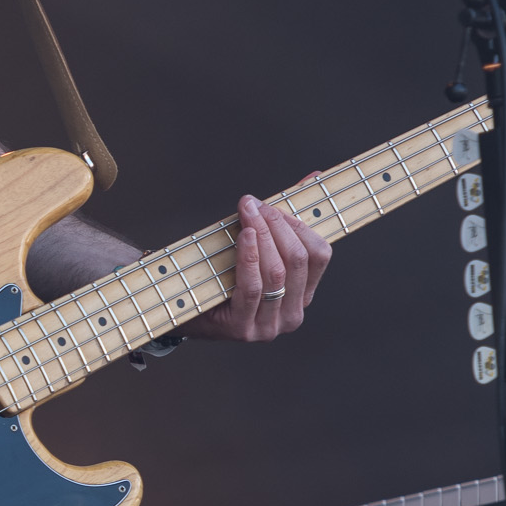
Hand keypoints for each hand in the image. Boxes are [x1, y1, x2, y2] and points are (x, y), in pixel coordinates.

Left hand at [186, 193, 330, 343]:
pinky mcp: (243, 329)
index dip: (299, 224)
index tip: (274, 204)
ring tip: (247, 212)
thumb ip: (285, 218)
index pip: (319, 255)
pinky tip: (244, 235)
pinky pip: (252, 287)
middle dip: (277, 225)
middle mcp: (292, 315)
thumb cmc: (223, 276)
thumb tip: (314, 176)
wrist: (185, 313)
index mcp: (302, 296)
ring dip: (262, 234)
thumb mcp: (257, 246)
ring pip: (277, 272)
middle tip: (254, 204)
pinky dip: (250, 256)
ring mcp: (269, 326)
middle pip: (298, 260)